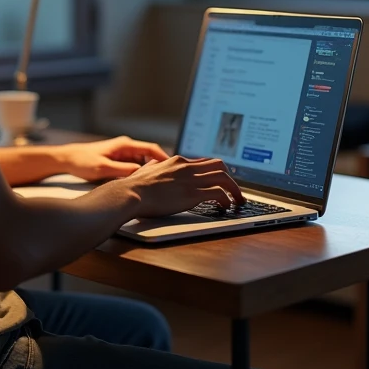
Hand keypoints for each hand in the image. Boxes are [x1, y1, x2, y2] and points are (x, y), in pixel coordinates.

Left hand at [58, 135, 169, 181]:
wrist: (67, 160)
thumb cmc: (82, 161)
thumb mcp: (103, 168)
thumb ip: (123, 171)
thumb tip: (141, 175)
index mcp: (125, 145)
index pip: (152, 149)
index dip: (165, 159)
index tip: (173, 169)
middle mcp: (126, 148)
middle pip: (151, 157)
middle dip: (159, 169)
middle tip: (167, 182)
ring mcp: (123, 155)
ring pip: (143, 164)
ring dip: (149, 174)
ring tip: (157, 186)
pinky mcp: (119, 163)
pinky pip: (135, 169)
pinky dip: (139, 176)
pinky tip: (141, 187)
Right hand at [118, 155, 244, 217]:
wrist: (130, 194)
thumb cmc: (134, 187)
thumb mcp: (145, 170)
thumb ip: (153, 167)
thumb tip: (153, 165)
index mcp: (177, 161)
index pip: (205, 162)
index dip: (216, 172)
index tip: (221, 182)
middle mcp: (187, 167)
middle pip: (220, 165)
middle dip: (230, 178)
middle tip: (234, 191)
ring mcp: (190, 179)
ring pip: (224, 177)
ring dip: (235, 189)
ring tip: (238, 201)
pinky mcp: (192, 194)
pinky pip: (219, 193)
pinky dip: (227, 200)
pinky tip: (226, 208)